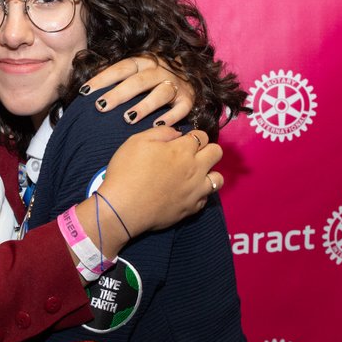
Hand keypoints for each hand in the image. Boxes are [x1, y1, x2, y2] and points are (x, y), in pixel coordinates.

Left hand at [79, 55, 192, 127]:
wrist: (190, 73)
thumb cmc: (152, 76)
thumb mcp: (135, 70)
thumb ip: (114, 76)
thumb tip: (85, 87)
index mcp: (144, 61)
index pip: (121, 68)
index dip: (103, 79)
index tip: (85, 91)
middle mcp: (160, 70)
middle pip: (138, 81)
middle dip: (119, 94)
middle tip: (101, 106)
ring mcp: (176, 84)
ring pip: (161, 93)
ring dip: (144, 105)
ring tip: (127, 118)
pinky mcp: (188, 99)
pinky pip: (181, 108)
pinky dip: (170, 116)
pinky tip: (156, 125)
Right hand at [92, 126, 221, 245]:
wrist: (123, 208)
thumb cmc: (127, 172)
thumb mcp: (137, 141)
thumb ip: (161, 132)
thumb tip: (177, 133)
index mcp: (183, 150)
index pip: (202, 136)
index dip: (194, 136)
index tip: (184, 141)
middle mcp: (195, 169)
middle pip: (217, 153)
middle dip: (207, 149)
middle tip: (191, 155)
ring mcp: (196, 190)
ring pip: (219, 178)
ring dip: (209, 173)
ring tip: (195, 175)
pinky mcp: (192, 209)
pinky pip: (206, 198)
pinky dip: (200, 193)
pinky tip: (186, 192)